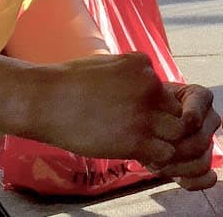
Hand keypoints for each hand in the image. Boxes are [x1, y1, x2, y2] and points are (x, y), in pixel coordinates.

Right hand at [23, 53, 184, 166]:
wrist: (45, 100)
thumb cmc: (67, 83)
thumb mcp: (106, 65)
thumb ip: (129, 75)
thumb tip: (140, 84)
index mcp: (143, 65)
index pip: (167, 90)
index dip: (157, 108)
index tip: (140, 118)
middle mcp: (150, 86)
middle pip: (177, 111)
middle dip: (166, 125)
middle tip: (147, 136)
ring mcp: (144, 113)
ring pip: (177, 133)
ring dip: (164, 142)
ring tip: (144, 146)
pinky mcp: (135, 139)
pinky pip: (164, 153)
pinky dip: (156, 158)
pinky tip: (138, 155)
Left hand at [148, 84, 219, 190]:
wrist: (141, 121)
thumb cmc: (147, 105)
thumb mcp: (150, 96)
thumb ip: (157, 99)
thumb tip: (176, 114)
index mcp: (200, 97)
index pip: (201, 105)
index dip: (194, 114)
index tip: (184, 120)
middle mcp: (209, 118)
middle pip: (202, 140)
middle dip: (176, 150)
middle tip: (154, 151)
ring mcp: (208, 141)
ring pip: (203, 162)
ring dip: (179, 168)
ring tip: (157, 164)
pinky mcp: (202, 162)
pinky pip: (204, 177)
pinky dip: (192, 181)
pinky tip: (178, 177)